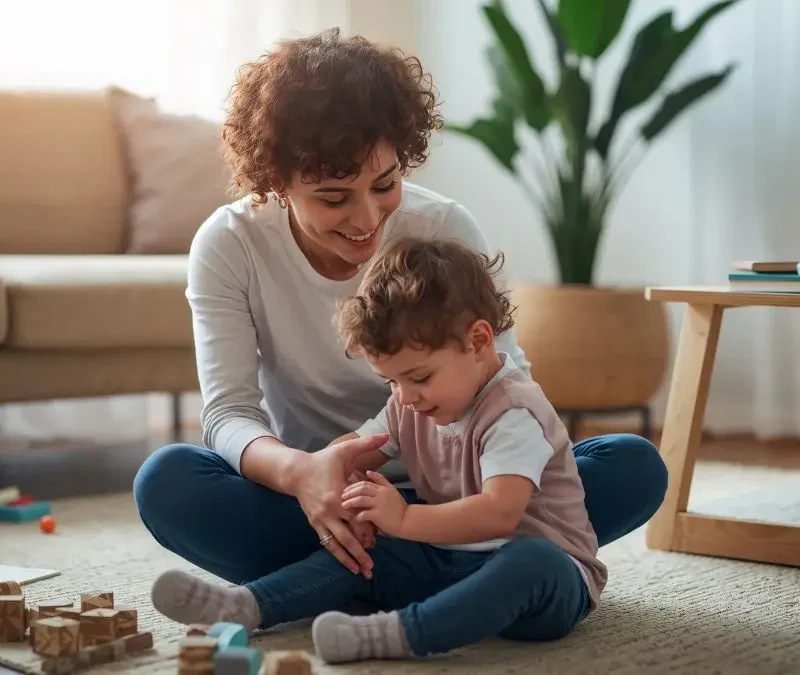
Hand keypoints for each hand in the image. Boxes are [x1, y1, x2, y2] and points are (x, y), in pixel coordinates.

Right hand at [292, 434, 388, 577]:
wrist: (295, 471)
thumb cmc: (322, 461)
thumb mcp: (343, 450)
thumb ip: (365, 443)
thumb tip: (386, 435)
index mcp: (337, 495)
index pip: (356, 516)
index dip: (368, 528)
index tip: (380, 539)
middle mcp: (328, 511)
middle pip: (347, 537)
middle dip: (360, 553)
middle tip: (372, 568)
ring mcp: (320, 520)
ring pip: (336, 545)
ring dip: (348, 560)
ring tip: (362, 573)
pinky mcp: (314, 524)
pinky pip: (326, 543)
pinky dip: (337, 555)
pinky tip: (347, 565)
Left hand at [341, 471, 407, 537]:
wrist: (408, 520)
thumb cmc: (399, 507)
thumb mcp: (391, 489)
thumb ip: (380, 480)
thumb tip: (367, 471)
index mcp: (382, 488)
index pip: (364, 483)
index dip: (353, 486)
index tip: (346, 490)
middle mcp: (380, 494)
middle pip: (361, 489)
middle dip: (350, 492)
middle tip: (342, 496)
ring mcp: (379, 504)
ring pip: (361, 499)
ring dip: (350, 502)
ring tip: (343, 505)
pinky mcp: (379, 516)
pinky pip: (365, 514)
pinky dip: (358, 515)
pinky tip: (355, 517)